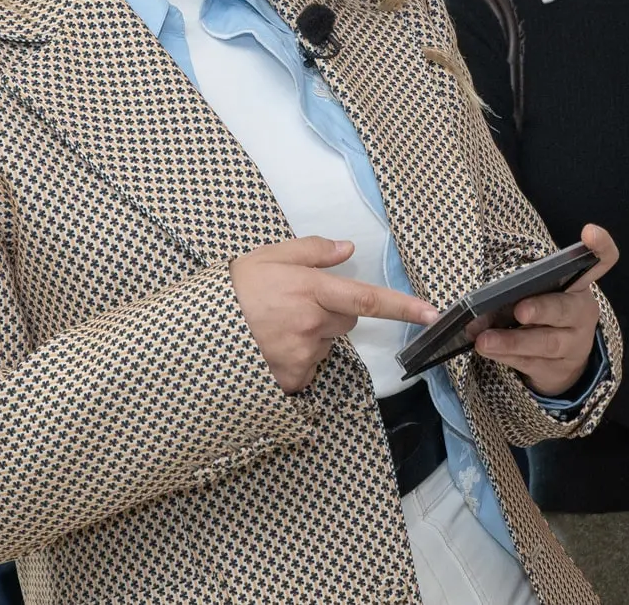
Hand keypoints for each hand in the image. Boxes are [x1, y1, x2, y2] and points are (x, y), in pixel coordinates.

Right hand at [231, 236, 439, 392]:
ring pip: (326, 343)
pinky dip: (296, 359)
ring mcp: (301, 354)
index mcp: (310, 289)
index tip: (432, 313)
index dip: (404, 307)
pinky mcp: (290, 379)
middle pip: (346, 320)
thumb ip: (312, 250)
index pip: (368, 299)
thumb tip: (347, 249)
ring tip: (275, 326)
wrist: (196, 330)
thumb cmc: (233, 289)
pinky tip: (270, 346)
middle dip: (331, 312)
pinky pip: (308, 367)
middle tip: (294, 305)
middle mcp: (311, 324)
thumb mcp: (270, 256)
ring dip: (311, 336)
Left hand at [474, 225, 618, 395]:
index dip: (599, 246)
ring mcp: (573, 344)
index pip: (601, 260)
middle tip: (519, 309)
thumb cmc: (545, 315)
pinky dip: (507, 357)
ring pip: (545, 343)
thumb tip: (487, 293)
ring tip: (483, 341)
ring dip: (512, 341)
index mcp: (580, 285)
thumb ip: (527, 286)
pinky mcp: (558, 369)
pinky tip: (488, 351)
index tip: (588, 233)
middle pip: (566, 310)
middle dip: (542, 309)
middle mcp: (582, 314)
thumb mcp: (545, 293)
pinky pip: (530, 363)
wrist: (564, 361)